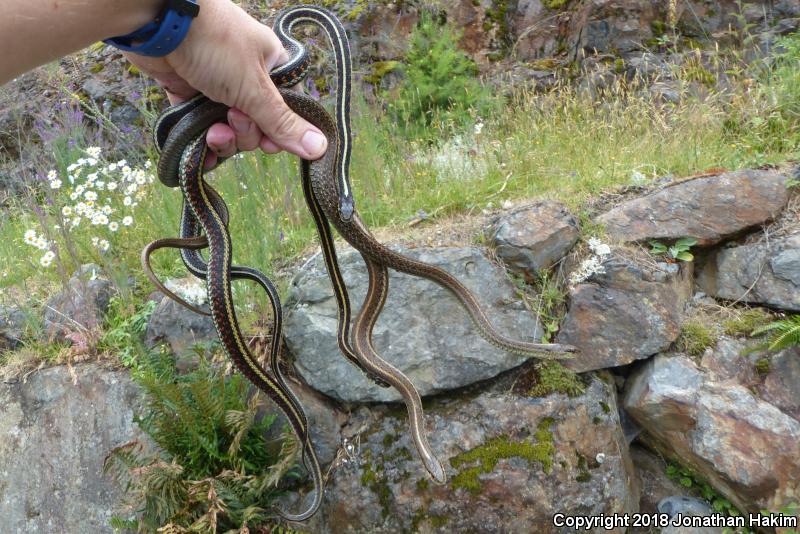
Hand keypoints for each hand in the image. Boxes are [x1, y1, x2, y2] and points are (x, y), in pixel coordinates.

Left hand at [124, 0, 327, 166]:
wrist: (157, 21)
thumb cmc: (214, 42)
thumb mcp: (255, 88)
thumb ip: (283, 122)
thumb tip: (320, 148)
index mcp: (270, 67)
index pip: (285, 111)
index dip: (278, 132)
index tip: (268, 140)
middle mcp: (245, 77)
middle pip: (257, 125)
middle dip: (245, 133)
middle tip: (232, 117)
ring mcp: (216, 86)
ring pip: (229, 129)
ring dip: (223, 139)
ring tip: (211, 131)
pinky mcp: (188, 94)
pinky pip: (201, 128)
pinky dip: (202, 143)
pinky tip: (201, 152)